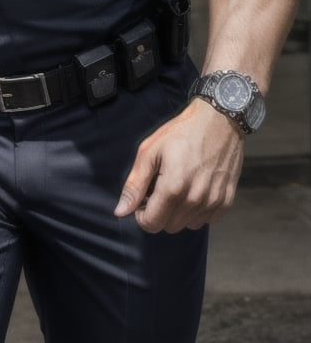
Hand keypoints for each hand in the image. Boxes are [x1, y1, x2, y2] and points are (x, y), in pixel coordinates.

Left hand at [114, 99, 244, 232]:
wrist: (219, 121)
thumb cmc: (181, 133)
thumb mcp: (150, 152)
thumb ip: (134, 185)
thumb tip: (120, 211)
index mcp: (173, 188)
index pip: (151, 224)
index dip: (141, 214)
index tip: (143, 198)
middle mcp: (195, 200)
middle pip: (168, 227)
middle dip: (158, 212)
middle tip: (158, 188)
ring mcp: (213, 202)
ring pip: (186, 225)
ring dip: (177, 212)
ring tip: (177, 186)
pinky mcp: (226, 201)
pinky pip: (205, 220)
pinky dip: (195, 211)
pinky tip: (193, 189)